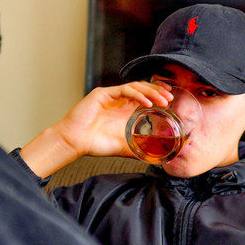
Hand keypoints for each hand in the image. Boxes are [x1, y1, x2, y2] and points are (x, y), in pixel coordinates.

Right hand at [19, 81, 172, 177]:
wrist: (74, 143)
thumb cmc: (95, 144)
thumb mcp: (123, 147)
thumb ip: (137, 148)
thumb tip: (155, 158)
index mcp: (124, 109)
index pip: (145, 96)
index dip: (158, 95)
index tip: (170, 100)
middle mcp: (119, 100)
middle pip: (142, 88)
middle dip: (158, 91)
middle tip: (170, 99)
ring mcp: (111, 96)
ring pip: (135, 86)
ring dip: (151, 92)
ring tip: (162, 101)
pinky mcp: (103, 94)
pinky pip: (124, 90)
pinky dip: (137, 94)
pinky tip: (146, 103)